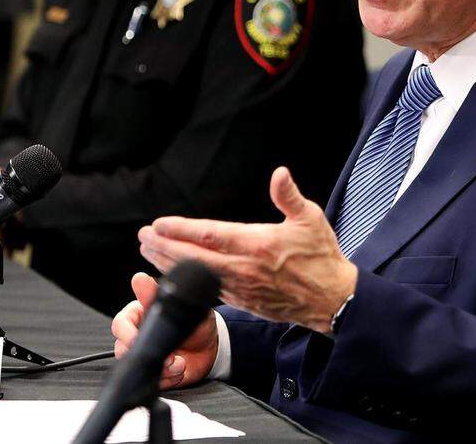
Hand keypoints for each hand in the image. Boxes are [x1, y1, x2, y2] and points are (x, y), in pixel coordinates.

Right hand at [112, 272, 219, 388]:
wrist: (213, 346)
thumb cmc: (195, 321)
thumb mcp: (181, 304)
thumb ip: (157, 294)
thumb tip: (139, 278)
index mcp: (140, 317)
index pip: (120, 324)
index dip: (125, 333)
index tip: (137, 340)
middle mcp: (139, 337)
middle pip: (123, 350)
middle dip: (148, 355)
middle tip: (170, 356)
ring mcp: (146, 357)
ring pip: (139, 368)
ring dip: (163, 370)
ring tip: (181, 362)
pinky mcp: (155, 375)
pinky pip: (154, 383)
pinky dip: (169, 379)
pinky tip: (181, 368)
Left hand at [138, 167, 357, 333]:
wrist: (332, 298)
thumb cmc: (321, 256)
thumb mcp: (310, 218)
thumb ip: (289, 196)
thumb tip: (279, 173)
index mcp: (258, 244)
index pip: (210, 235)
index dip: (181, 230)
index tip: (158, 224)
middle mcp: (244, 268)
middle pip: (193, 258)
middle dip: (164, 247)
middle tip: (143, 237)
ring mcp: (241, 288)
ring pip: (196, 277)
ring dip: (170, 264)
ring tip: (150, 252)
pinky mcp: (243, 301)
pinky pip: (207, 291)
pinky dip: (187, 281)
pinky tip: (176, 274)